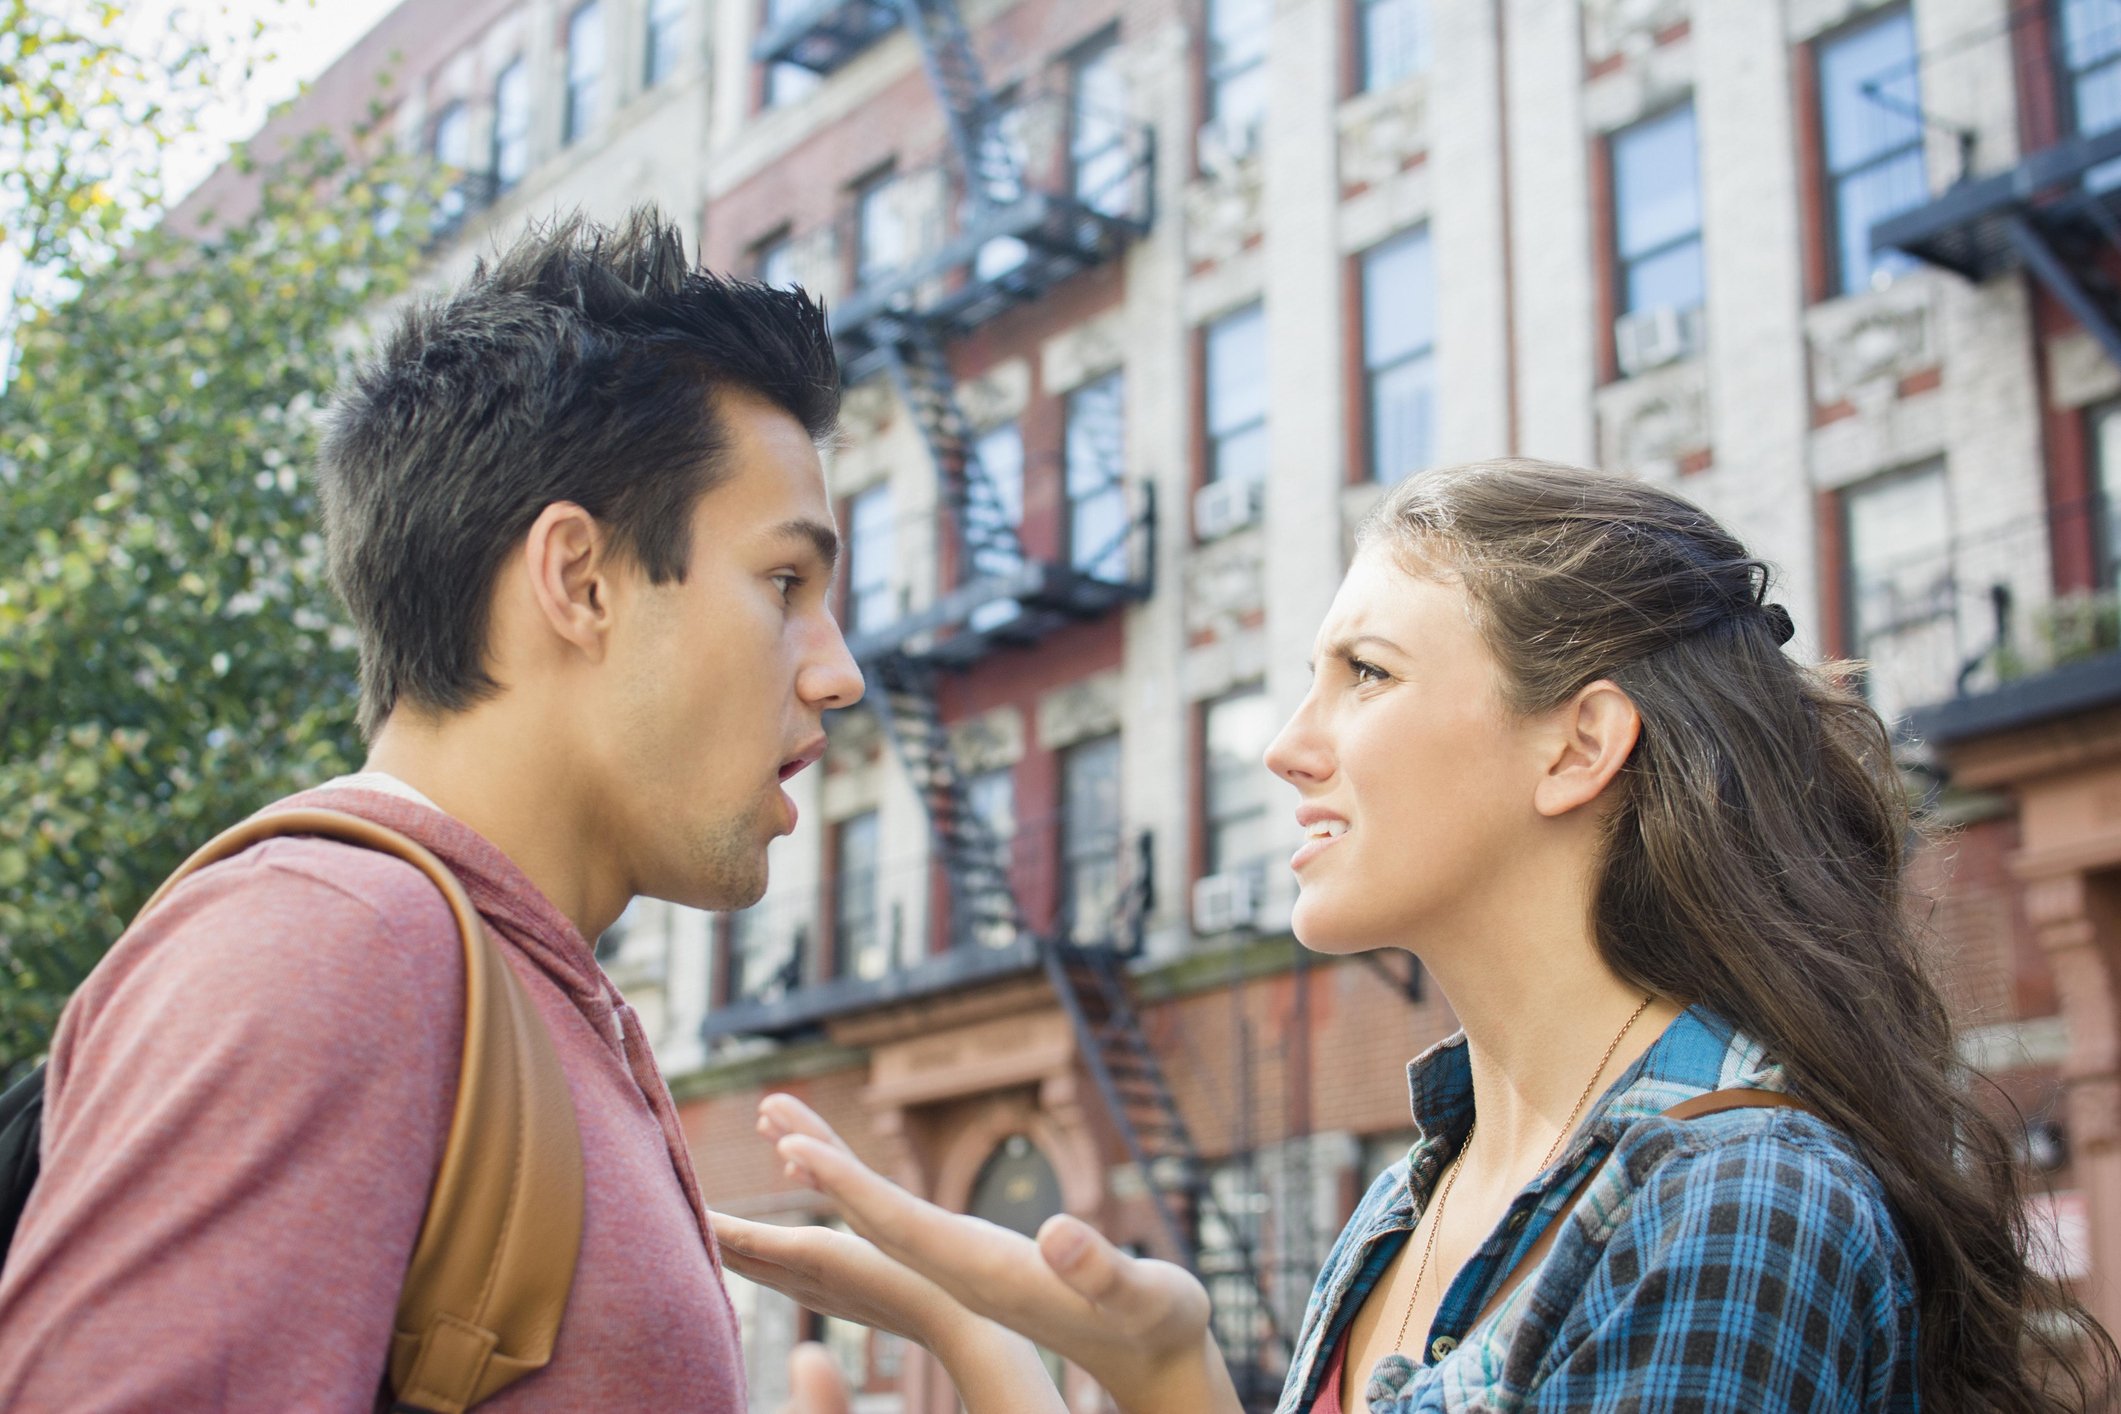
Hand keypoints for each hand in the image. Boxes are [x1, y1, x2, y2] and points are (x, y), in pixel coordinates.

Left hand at [757, 1094, 1242, 1413]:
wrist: (1157, 1364)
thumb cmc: (1159, 1325)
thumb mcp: (1144, 1298)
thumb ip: (1102, 1271)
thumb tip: (1059, 1235)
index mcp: (989, 1276)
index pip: (902, 1227)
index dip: (849, 1188)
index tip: (797, 1150)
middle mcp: (963, 1276)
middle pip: (874, 1222)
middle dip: (822, 1172)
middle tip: (772, 1115)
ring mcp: (965, 1273)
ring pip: (882, 1222)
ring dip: (836, 1175)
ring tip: (788, 1126)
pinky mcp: (976, 1266)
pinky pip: (904, 1226)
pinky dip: (868, 1193)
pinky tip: (845, 1174)